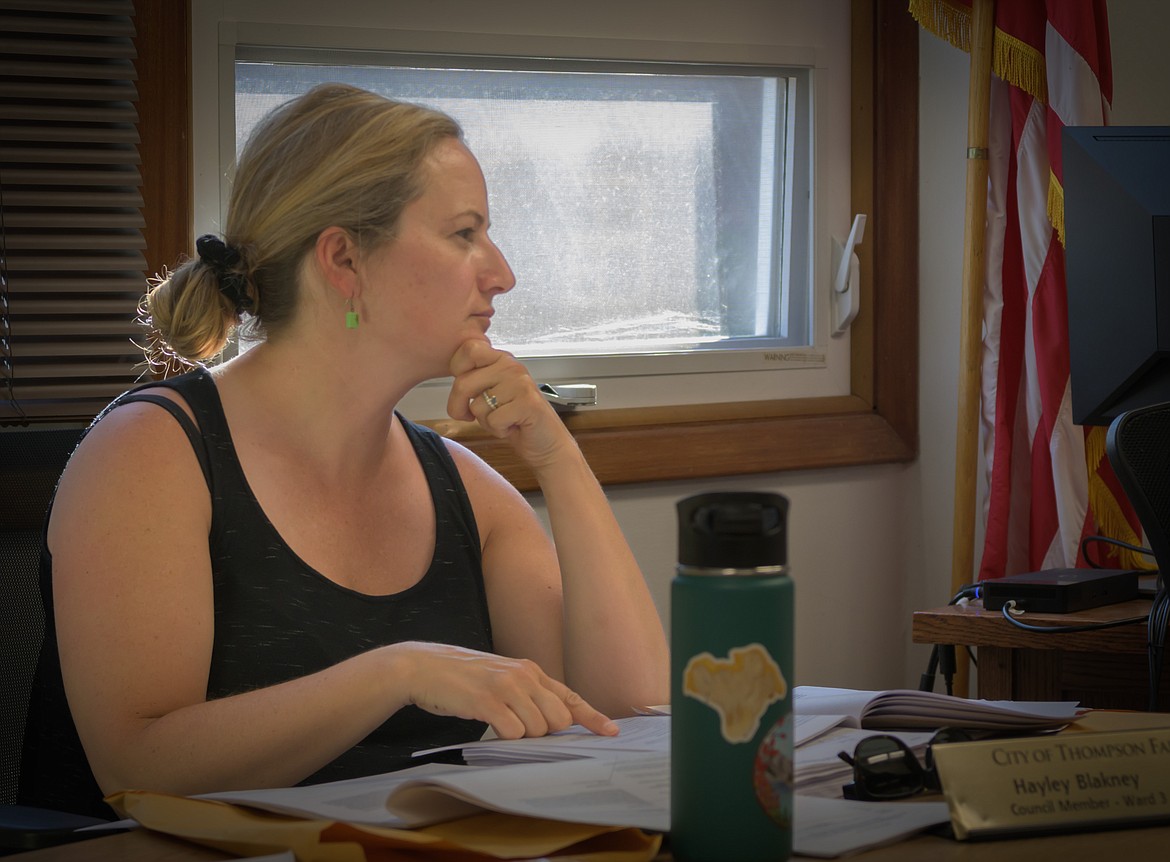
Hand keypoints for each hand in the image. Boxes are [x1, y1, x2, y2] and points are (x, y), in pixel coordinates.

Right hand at [393, 642, 617, 739]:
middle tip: (515, 725)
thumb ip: (528, 695)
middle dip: (543, 733)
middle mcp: (524, 675)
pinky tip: (487, 723)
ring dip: (520, 736)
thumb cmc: (463, 678)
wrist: (424, 666)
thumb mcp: (502, 678)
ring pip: (536, 729)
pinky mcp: (487, 699)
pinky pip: (512, 732)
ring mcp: (506, 686)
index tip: (611, 731)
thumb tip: (551, 724)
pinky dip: (503, 737)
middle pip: (557, 720)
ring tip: (495, 719)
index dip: (592, 717)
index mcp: (530, 670)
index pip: (570, 697)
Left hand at [446, 338, 574, 468]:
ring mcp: (521, 383)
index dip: (457, 370)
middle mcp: (511, 366)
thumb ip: (475, 379)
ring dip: (485, 421)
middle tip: (468, 416)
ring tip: (503, 420)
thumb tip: (453, 378)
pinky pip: (493, 420)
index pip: (468, 348)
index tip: (465, 389)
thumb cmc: (515, 420)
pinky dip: (499, 430)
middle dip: (458, 406)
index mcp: (501, 359)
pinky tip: (513, 427)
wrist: (548, 443)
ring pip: (477, 405)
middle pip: (463, 382)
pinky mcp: (527, 403)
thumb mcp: (492, 392)